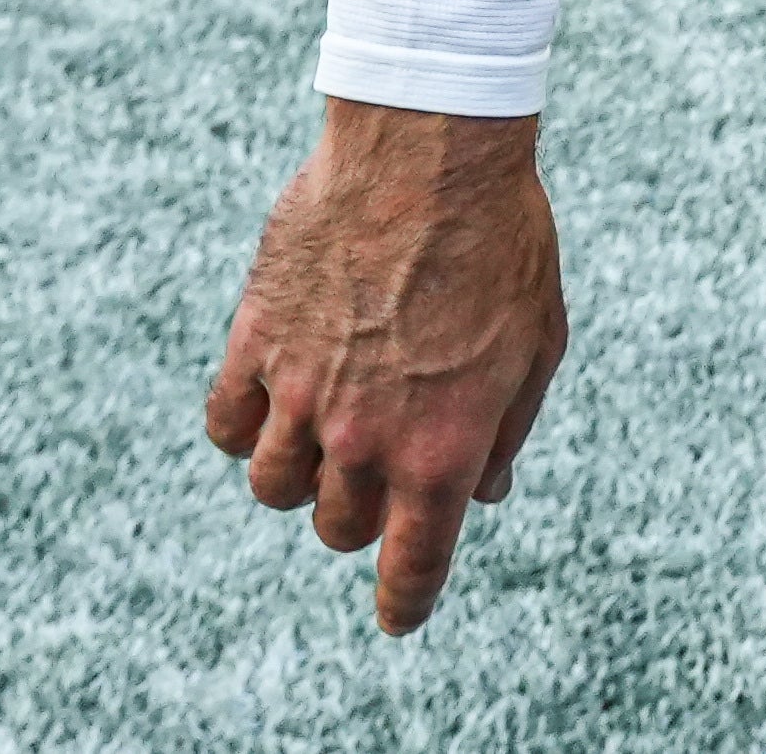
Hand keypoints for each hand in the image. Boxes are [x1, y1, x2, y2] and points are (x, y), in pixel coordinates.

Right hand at [205, 102, 569, 634]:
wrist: (432, 148)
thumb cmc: (504, 239)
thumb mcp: (538, 341)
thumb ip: (506, 427)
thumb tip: (484, 490)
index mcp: (442, 446)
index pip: (413, 564)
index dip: (406, 601)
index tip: (401, 616)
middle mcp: (364, 436)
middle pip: (339, 527)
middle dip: (362, 516)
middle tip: (381, 474)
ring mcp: (301, 392)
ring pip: (273, 488)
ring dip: (300, 476)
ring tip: (326, 434)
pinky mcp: (255, 342)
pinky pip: (227, 424)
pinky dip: (244, 428)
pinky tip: (271, 401)